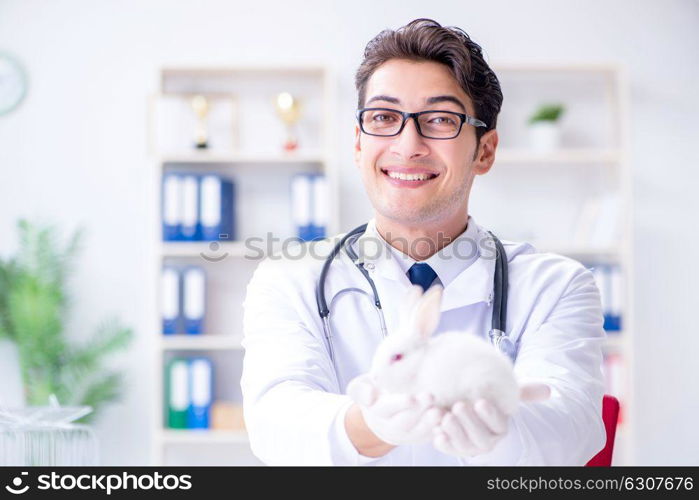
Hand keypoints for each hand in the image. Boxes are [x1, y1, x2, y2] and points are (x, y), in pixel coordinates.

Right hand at [346, 374, 443, 445]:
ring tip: (440, 411)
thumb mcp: (360, 387)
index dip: (399, 404)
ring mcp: (407, 433)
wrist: (381, 413)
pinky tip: (447, 419)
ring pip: (418, 431)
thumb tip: (371, 395)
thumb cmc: (375, 392)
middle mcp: (391, 425)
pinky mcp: (420, 436)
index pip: (387, 408)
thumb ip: (360, 390)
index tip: (411, 398)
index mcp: (377, 410)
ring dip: (429, 422)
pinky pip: (429, 436)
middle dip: (418, 410)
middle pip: (404, 421)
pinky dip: (438, 430)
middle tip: (430, 397)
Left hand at [433, 382, 550, 457]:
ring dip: (454, 432)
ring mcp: (469, 446)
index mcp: (499, 427)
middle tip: (459, 406)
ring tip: (443, 416)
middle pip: (482, 438)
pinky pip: (447, 449)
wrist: (464, 405)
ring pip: (464, 446)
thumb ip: (522, 391)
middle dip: (470, 423)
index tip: (481, 401)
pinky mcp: (452, 447)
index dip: (490, 415)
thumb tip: (549, 390)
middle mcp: (486, 440)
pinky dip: (442, 442)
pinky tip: (435, 432)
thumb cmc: (485, 395)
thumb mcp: (502, 392)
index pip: (499, 424)